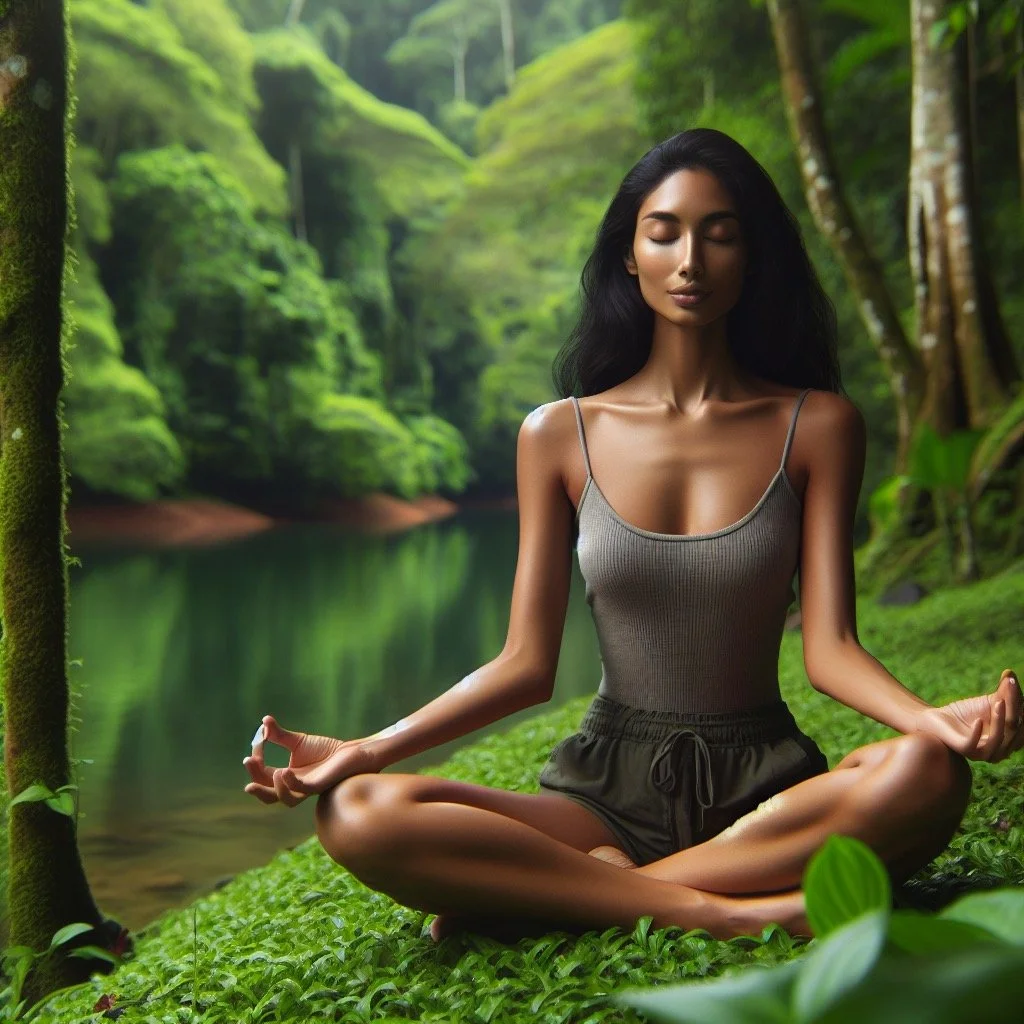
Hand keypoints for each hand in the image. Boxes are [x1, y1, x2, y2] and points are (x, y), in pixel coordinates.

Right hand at [242, 715, 378, 806]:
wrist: (352, 752)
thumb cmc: (326, 750)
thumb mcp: (298, 742)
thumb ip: (280, 735)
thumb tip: (263, 721)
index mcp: (287, 778)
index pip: (264, 776)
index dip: (256, 764)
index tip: (256, 744)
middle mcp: (295, 787)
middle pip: (270, 794)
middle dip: (256, 782)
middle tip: (248, 762)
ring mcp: (308, 787)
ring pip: (287, 799)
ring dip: (274, 789)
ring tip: (272, 772)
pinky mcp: (320, 784)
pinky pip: (303, 790)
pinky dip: (291, 783)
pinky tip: (284, 771)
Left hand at [913, 668, 1022, 762]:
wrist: (938, 719)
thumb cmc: (967, 712)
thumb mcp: (988, 702)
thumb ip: (1003, 693)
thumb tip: (1010, 674)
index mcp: (1011, 740)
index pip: (1021, 723)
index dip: (1019, 704)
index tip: (1011, 682)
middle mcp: (1001, 750)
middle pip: (1013, 729)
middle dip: (1014, 707)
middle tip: (1009, 684)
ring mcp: (983, 753)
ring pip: (998, 739)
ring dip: (1000, 719)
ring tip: (998, 701)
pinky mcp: (965, 751)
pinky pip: (973, 745)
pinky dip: (977, 733)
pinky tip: (978, 720)